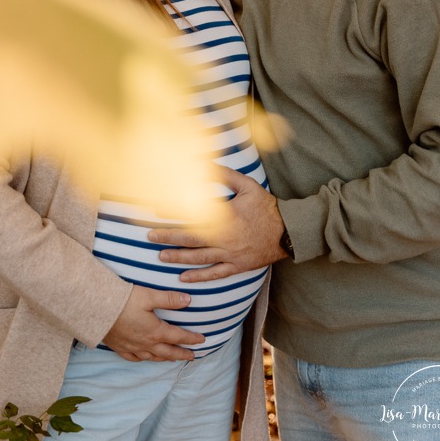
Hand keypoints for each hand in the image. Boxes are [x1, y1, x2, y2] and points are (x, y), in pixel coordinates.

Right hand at [102, 284, 204, 361]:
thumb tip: (188, 301)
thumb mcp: (148, 296)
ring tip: (172, 359)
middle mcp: (145, 343)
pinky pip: (135, 358)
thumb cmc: (122, 300)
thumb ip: (169, 299)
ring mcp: (132, 347)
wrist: (95, 309)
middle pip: (168, 352)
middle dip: (181, 354)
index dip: (191, 338)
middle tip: (192, 357)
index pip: (178, 336)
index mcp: (155, 331)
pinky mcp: (119, 347)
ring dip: (165, 358)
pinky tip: (145, 357)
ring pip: (152, 357)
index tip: (202, 340)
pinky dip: (144, 359)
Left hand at [149, 168, 286, 281]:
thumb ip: (226, 175)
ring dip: (179, 258)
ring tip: (162, 257)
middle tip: (150, 238)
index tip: (157, 213)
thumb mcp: (248, 186)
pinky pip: (215, 274)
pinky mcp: (237, 266)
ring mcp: (230, 255)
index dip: (174, 215)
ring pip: (199, 258)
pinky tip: (184, 277)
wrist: (289, 233)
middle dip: (169, 238)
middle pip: (191, 240)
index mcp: (225, 218)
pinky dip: (199, 277)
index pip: (194, 216)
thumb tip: (207, 162)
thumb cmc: (267, 208)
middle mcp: (224, 238)